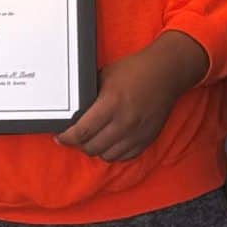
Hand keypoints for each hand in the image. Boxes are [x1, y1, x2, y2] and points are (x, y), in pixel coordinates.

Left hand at [55, 32, 207, 161]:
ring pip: (107, 155)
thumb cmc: (134, 70)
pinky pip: (125, 156)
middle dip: (79, 144)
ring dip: (96, 150)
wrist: (166, 72)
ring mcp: (137, 133)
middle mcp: (124, 122)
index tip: (60, 137)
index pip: (82, 132)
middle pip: (92, 147)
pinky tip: (109, 143)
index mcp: (111, 104)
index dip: (66, 138)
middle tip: (75, 137)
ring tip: (92, 140)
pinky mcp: (147, 138)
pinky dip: (114, 153)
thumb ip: (90, 95)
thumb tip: (73, 110)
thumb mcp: (104, 76)